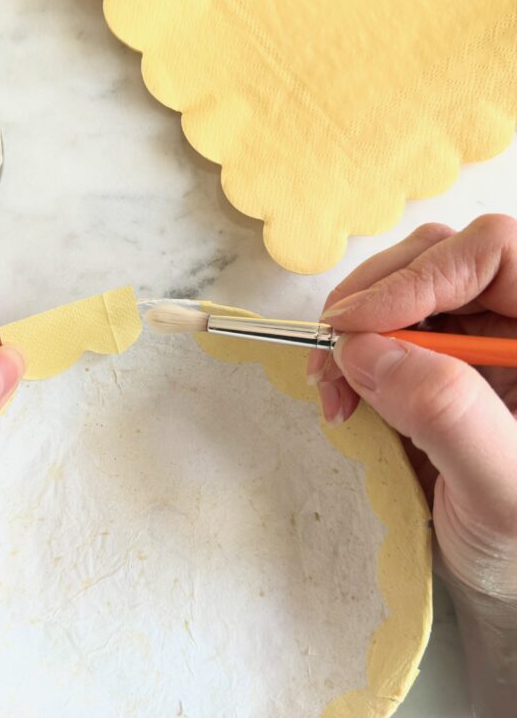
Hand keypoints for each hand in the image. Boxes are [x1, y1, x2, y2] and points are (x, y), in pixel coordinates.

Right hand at [307, 215, 516, 716]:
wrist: (506, 573)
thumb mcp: (501, 491)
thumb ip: (448, 415)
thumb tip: (365, 349)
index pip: (493, 253)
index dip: (421, 275)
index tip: (357, 325)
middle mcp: (514, 324)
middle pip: (438, 259)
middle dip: (373, 301)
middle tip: (332, 351)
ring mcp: (475, 339)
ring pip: (400, 290)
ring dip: (351, 329)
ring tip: (329, 384)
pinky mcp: (436, 360)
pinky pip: (381, 331)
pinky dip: (348, 355)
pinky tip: (340, 393)